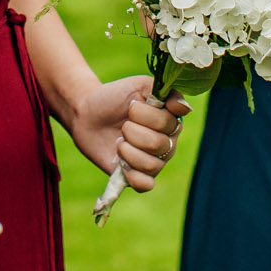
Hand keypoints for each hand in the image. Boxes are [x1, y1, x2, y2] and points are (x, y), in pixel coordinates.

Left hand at [68, 76, 189, 193]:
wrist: (87, 114)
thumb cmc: (115, 97)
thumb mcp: (138, 85)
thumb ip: (162, 90)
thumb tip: (183, 107)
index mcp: (172, 120)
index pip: (169, 123)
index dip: (147, 115)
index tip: (133, 106)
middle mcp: (168, 142)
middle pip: (157, 144)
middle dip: (131, 131)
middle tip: (123, 125)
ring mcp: (156, 161)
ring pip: (150, 164)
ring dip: (126, 150)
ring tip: (119, 141)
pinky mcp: (140, 177)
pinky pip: (145, 184)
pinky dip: (130, 173)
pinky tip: (120, 161)